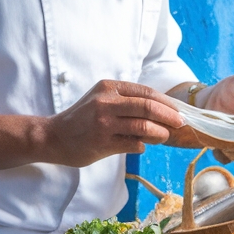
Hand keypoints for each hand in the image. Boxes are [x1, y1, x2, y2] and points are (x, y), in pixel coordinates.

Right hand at [43, 79, 184, 166]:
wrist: (53, 137)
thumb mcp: (101, 100)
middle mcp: (106, 102)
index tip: (179, 110)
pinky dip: (143, 145)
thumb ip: (127, 102)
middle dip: (170, 116)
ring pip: (145, 127)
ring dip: (160, 133)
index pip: (146, 92)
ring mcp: (104, 123)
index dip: (166, 102)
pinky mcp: (103, 142)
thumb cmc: (82, 119)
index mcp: (109, 87)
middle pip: (149, 107)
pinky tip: (141, 145)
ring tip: (164, 137)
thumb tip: (162, 111)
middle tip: (181, 123)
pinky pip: (134, 144)